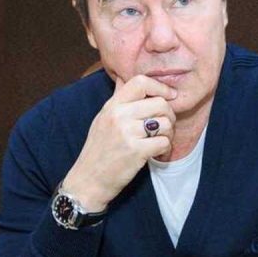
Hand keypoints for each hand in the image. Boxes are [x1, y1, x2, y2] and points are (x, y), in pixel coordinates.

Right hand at [61, 75, 177, 211]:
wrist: (87, 180)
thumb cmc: (98, 149)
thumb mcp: (102, 118)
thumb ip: (117, 99)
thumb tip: (123, 77)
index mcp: (112, 105)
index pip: (140, 82)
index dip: (160, 86)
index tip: (169, 95)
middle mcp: (119, 115)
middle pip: (159, 102)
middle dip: (170, 114)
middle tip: (166, 126)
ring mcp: (127, 133)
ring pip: (165, 122)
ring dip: (169, 133)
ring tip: (160, 140)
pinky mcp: (136, 151)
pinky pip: (164, 142)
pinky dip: (166, 148)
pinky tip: (158, 153)